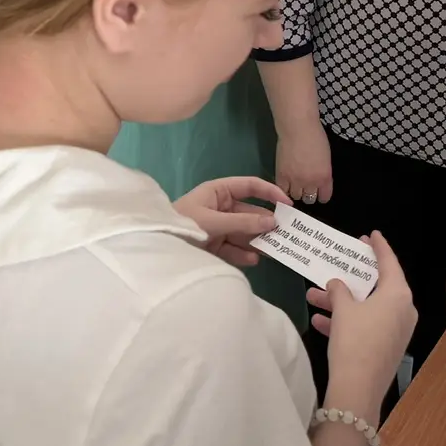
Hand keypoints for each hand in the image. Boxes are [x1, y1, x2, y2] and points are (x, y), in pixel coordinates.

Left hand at [173, 175, 290, 267]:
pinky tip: (253, 259)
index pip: (250, 186)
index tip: (288, 204)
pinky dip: (244, 254)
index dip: (270, 192)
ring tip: (274, 251)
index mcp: (218, 192)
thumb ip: (243, 223)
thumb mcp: (213, 222)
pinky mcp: (214, 247)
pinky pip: (234, 249)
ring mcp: (218, 228)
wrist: (157, 249)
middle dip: (266, 223)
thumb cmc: (183, 225)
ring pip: (244, 233)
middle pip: (250, 213)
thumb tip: (273, 222)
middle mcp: (220, 208)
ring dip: (258, 241)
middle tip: (285, 234)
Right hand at [276, 122, 332, 206]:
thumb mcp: (326, 158)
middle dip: (308, 193)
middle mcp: (310, 183)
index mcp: (325, 177)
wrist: (298, 128)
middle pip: (309, 199)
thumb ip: (323, 173)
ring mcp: (295, 181)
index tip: (319, 192)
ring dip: (296, 191)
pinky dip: (284, 188)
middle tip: (306, 186)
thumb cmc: (316, 137)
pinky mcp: (281, 176)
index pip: (324, 197)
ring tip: (295, 182)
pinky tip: (286, 182)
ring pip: (295, 196)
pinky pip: (282, 190)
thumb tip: (318, 181)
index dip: (321, 195)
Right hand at [308, 232, 416, 410]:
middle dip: (351, 279)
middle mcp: (403, 309)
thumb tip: (336, 284)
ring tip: (313, 297)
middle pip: (377, 286)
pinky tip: (319, 322)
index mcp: (398, 294)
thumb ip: (339, 290)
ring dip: (342, 303)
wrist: (359, 389)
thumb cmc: (355, 340)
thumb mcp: (343, 310)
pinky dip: (347, 322)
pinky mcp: (387, 348)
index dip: (380, 247)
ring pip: (368, 308)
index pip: (390, 262)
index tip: (372, 235)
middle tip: (341, 263)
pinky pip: (368, 326)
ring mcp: (397, 330)